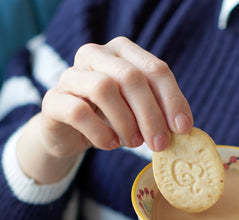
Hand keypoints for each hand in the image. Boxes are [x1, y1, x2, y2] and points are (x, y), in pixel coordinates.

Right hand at [17, 36, 192, 182]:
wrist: (70, 131)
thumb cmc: (111, 119)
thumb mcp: (139, 112)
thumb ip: (158, 112)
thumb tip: (182, 128)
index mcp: (123, 53)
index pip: (156, 69)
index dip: (173, 100)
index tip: (183, 128)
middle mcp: (96, 55)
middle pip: (131, 77)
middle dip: (151, 115)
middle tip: (160, 144)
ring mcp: (71, 74)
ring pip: (104, 88)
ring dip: (125, 122)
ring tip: (133, 143)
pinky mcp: (53, 99)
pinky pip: (79, 111)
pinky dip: (100, 133)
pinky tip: (110, 144)